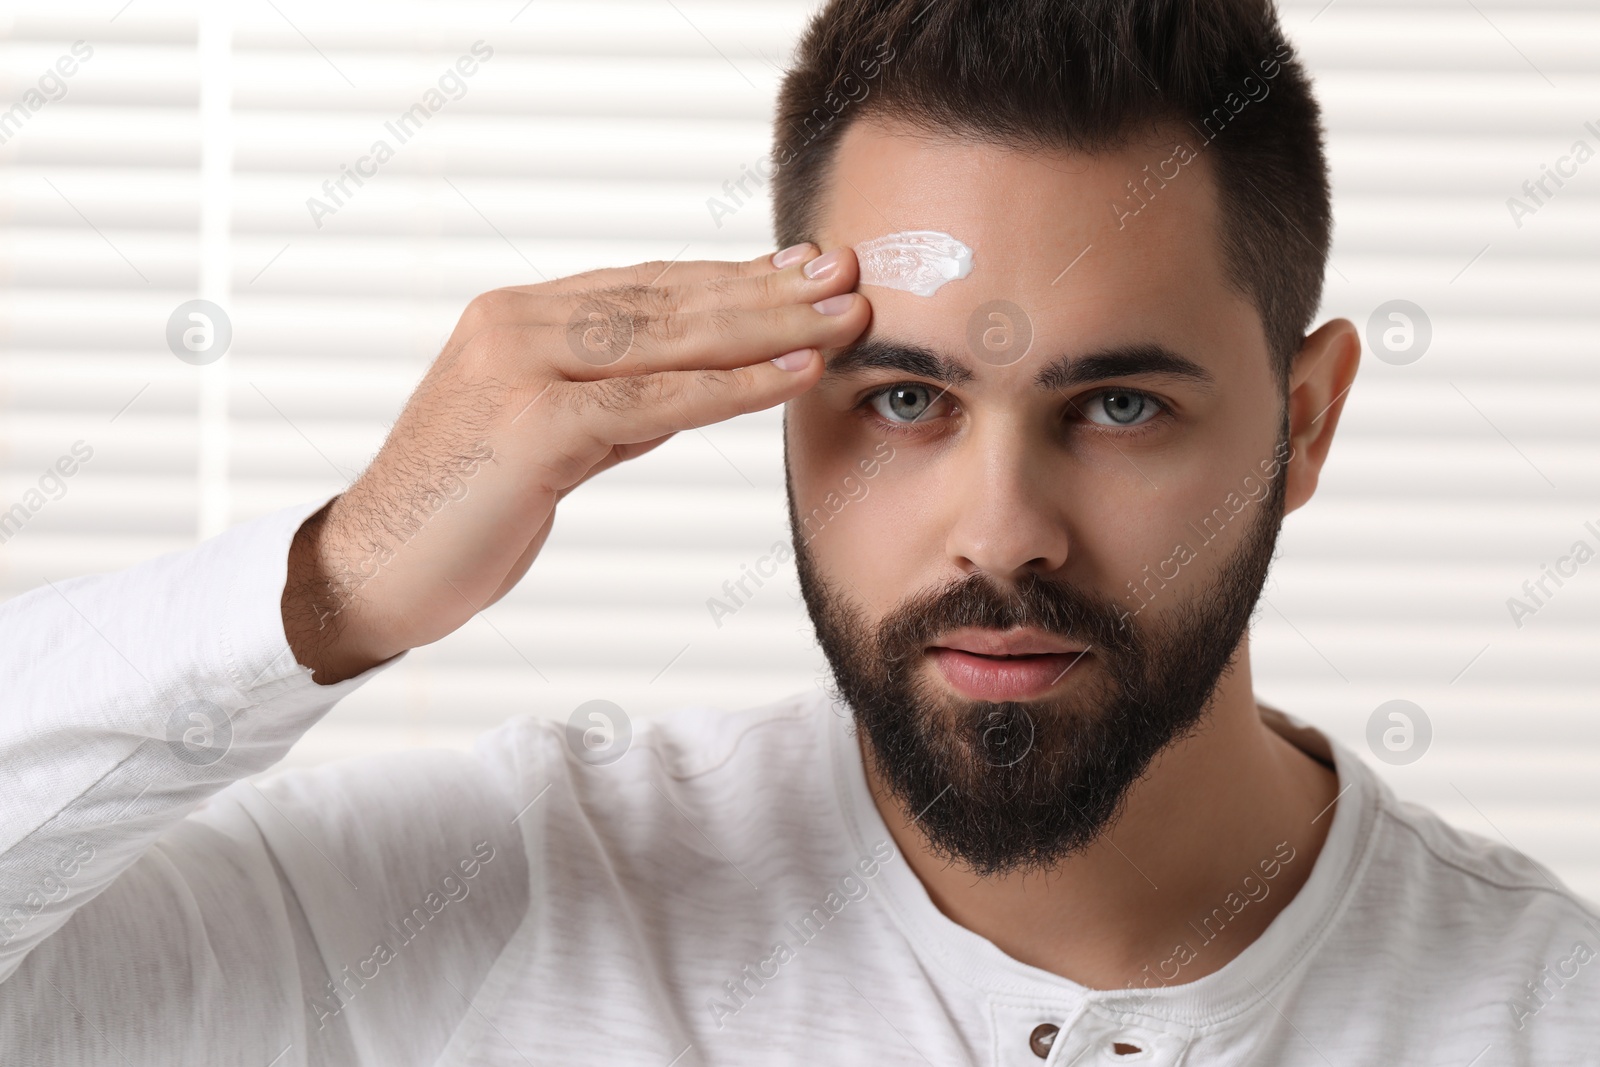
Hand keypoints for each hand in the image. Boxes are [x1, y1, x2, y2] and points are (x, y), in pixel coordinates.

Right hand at [281, 243, 867, 682]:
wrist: (372, 574)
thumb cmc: (461, 511)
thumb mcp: (553, 442)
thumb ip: (618, 405)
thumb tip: (702, 382)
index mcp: (518, 318)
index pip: (647, 287)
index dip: (733, 278)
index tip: (805, 270)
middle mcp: (515, 323)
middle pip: (668, 299)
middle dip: (768, 289)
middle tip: (850, 275)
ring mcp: (518, 366)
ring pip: (667, 337)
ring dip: (768, 324)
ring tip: (844, 314)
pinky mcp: (531, 423)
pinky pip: (653, 400)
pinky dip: (731, 386)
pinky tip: (793, 371)